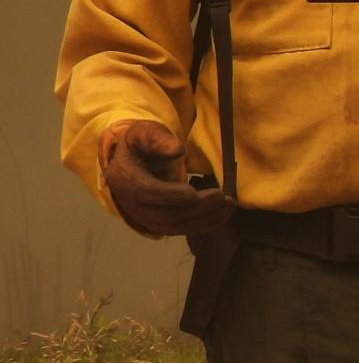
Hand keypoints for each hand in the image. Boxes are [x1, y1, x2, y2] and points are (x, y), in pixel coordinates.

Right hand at [101, 121, 232, 239]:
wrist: (133, 160)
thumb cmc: (141, 144)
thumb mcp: (145, 132)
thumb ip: (158, 139)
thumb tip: (178, 149)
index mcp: (125, 180)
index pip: (146, 194)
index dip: (170, 195)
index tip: (193, 192)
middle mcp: (131, 204)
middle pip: (164, 215)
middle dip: (196, 209)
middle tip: (223, 197)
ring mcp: (145, 217)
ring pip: (175, 227)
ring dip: (204, 219)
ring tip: (229, 205)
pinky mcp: (159, 223)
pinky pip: (181, 229)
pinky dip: (204, 224)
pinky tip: (223, 213)